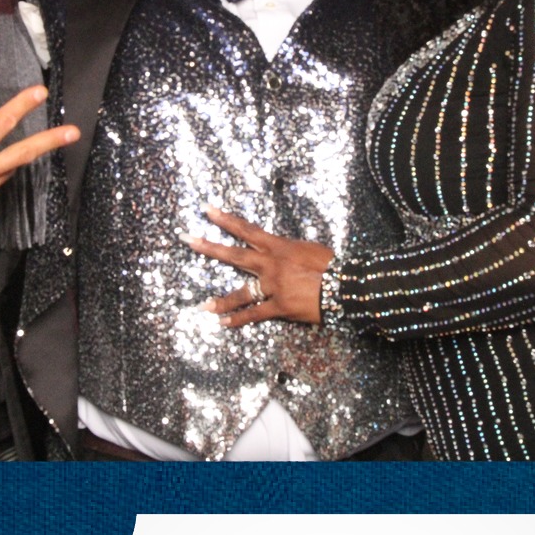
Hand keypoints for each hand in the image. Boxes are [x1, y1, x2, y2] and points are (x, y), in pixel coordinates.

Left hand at [180, 205, 332, 327]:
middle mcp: (271, 264)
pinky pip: (255, 314)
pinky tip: (223, 324)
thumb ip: (290, 250)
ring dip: (221, 300)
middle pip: (235, 255)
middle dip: (209, 247)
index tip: (207, 210)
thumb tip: (281, 251)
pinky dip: (238, 319)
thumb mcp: (309, 249)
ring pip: (241, 292)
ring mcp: (273, 286)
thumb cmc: (333, 264)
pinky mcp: (280, 306)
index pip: (247, 229)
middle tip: (188, 239)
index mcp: (279, 246)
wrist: (347, 285)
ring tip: (203, 306)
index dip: (226, 219)